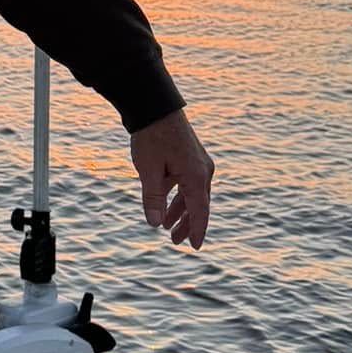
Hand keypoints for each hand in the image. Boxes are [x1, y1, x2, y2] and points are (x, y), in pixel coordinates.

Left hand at [130, 108, 213, 249]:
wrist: (154, 105)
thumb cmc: (151, 137)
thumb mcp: (148, 171)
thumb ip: (153, 199)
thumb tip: (154, 224)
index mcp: (196, 176)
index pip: (200, 212)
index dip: (196, 231)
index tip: (194, 247)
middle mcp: (202, 170)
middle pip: (198, 205)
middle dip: (186, 224)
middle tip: (176, 241)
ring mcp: (198, 162)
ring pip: (192, 194)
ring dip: (180, 210)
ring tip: (167, 227)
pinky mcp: (190, 156)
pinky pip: (187, 182)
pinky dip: (177, 195)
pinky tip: (165, 205)